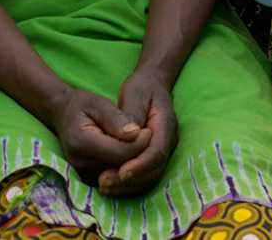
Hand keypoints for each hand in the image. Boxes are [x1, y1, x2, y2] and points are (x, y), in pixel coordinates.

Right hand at [50, 88, 149, 185]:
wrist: (62, 116)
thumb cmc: (82, 106)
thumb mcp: (99, 103)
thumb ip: (116, 119)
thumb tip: (135, 133)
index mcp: (80, 142)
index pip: (120, 153)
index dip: (139, 144)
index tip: (149, 130)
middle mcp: (79, 164)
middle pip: (121, 167)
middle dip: (139, 154)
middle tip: (149, 136)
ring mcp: (82, 175)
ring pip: (120, 177)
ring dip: (134, 163)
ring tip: (140, 143)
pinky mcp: (88, 180)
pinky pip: (115, 180)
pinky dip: (126, 168)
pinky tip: (130, 153)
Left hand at [100, 72, 176, 195]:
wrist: (151, 85)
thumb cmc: (141, 88)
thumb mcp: (134, 93)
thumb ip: (131, 114)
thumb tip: (128, 134)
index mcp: (166, 125)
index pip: (156, 152)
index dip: (139, 165)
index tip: (120, 172)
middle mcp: (168, 142)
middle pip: (154, 170)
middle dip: (130, 180)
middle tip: (104, 182)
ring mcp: (162, 151)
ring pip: (149, 177)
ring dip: (127, 186)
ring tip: (103, 186)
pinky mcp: (152, 158)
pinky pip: (143, 177)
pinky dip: (128, 184)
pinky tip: (109, 184)